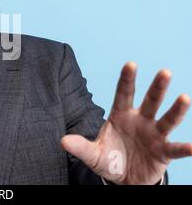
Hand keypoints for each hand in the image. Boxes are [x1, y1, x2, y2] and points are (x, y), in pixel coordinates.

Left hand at [61, 62, 191, 184]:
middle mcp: (140, 120)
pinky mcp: (163, 152)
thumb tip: (62, 141)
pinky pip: (175, 149)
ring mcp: (154, 135)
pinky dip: (183, 148)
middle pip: (149, 101)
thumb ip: (80, 146)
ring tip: (184, 98)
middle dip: (157, 87)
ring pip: (166, 119)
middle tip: (165, 72)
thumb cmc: (109, 159)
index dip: (127, 79)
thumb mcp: (93, 153)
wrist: (124, 178)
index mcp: (120, 115)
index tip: (131, 64)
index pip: (123, 94)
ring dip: (176, 109)